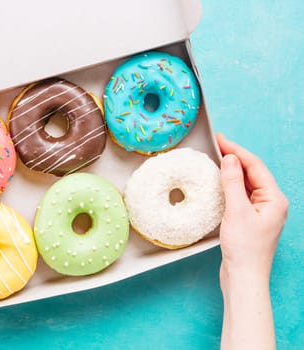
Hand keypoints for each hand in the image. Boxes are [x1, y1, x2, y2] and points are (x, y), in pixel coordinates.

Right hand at [217, 134, 287, 349]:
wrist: (243, 276)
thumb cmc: (244, 248)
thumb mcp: (236, 211)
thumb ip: (233, 182)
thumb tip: (230, 158)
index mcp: (274, 199)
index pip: (255, 166)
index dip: (237, 150)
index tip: (220, 139)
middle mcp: (271, 203)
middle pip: (253, 172)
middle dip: (235, 157)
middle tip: (217, 144)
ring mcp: (261, 211)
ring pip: (247, 183)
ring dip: (232, 170)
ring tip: (216, 158)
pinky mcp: (250, 218)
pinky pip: (241, 194)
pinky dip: (230, 185)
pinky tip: (220, 181)